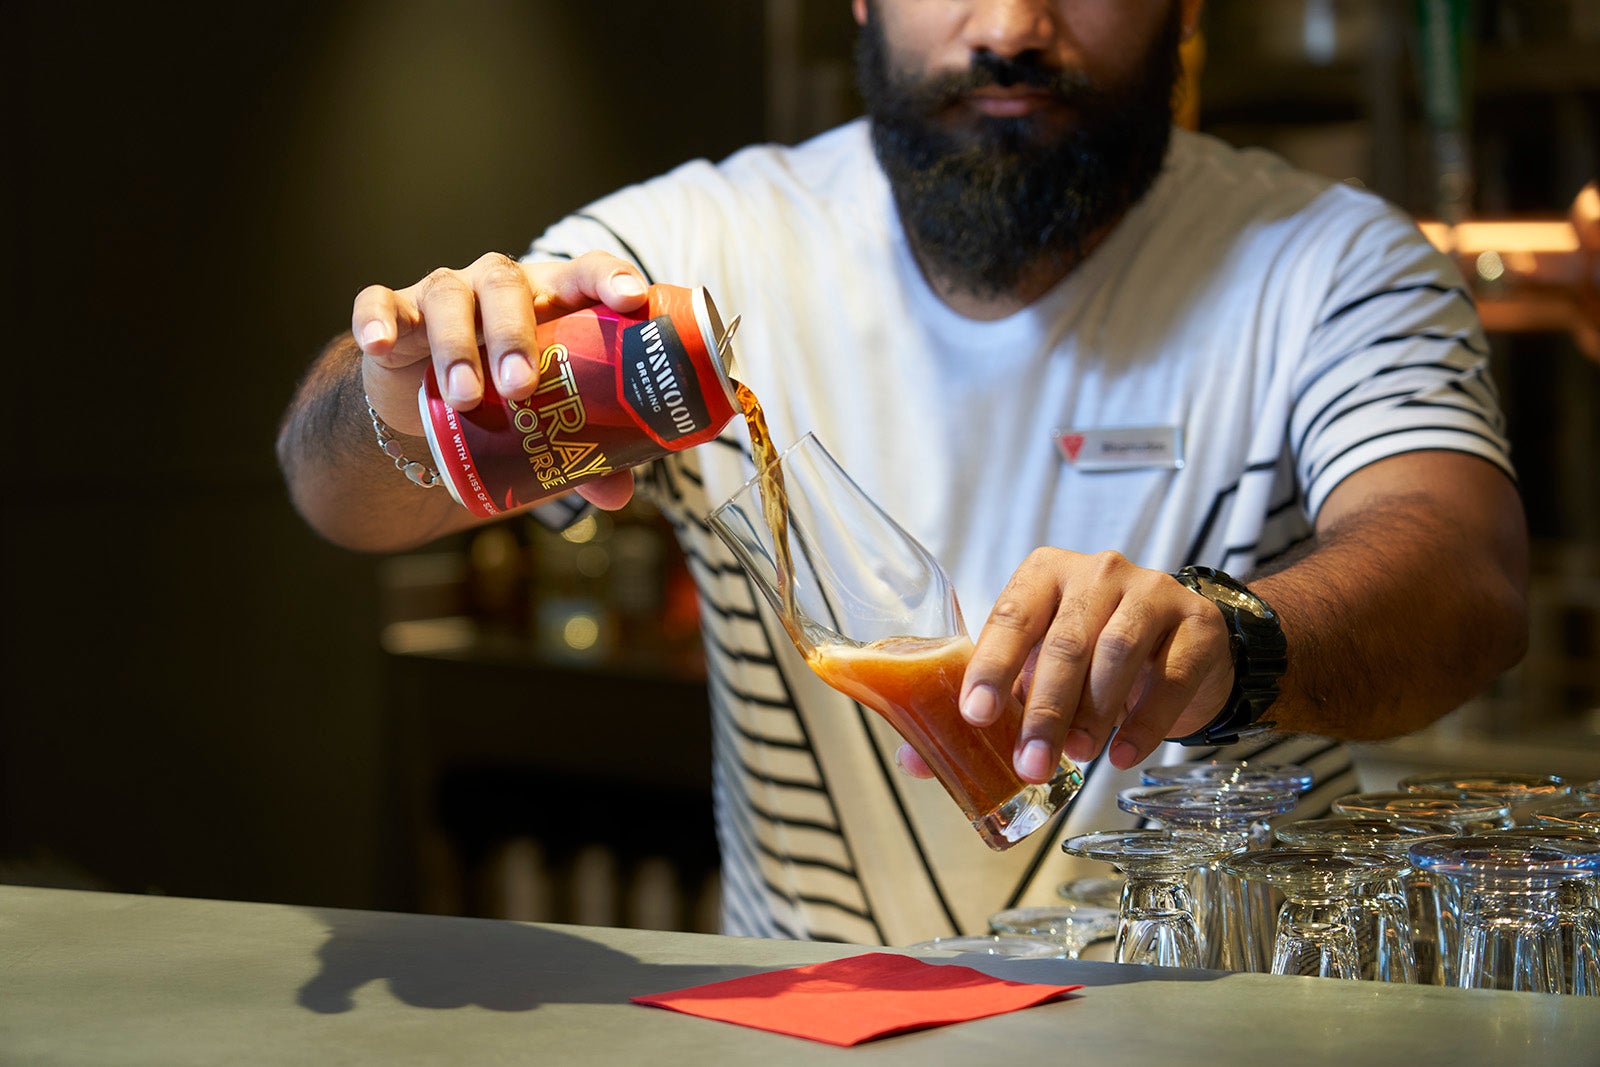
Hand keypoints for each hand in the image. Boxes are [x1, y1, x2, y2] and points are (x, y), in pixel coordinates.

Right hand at [350, 250, 648, 508]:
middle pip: (508, 285)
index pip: (583, 273)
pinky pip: (378, 304)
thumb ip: (585, 454)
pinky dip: (376, 320)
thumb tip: (618, 495)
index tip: (631, 298)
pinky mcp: (396, 313)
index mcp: (550, 299)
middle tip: (521, 386)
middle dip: (515, 334)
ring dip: (456, 346)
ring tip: (466, 397)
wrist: (430, 401)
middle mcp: (498, 286)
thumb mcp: (545, 421)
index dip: (608, 278)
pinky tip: (380, 343)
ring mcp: (445, 294)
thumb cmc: (509, 398)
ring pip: (448, 298)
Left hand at [896, 550, 1236, 779]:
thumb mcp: (1036, 669)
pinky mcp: (1196, 624)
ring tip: (1077, 756)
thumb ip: (986, 707)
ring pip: (1117, 653)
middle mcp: (1097, 572)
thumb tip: (914, 761)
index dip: (991, 666)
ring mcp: (1152, 591)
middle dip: (1043, 710)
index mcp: (1044, 574)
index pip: (1011, 615)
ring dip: (1093, 714)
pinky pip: (1168, 676)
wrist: (1180, 644)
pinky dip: (1143, 723)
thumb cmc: (1091, 655)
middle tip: (1030, 764)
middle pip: (1065, 642)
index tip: (975, 715)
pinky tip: (1121, 756)